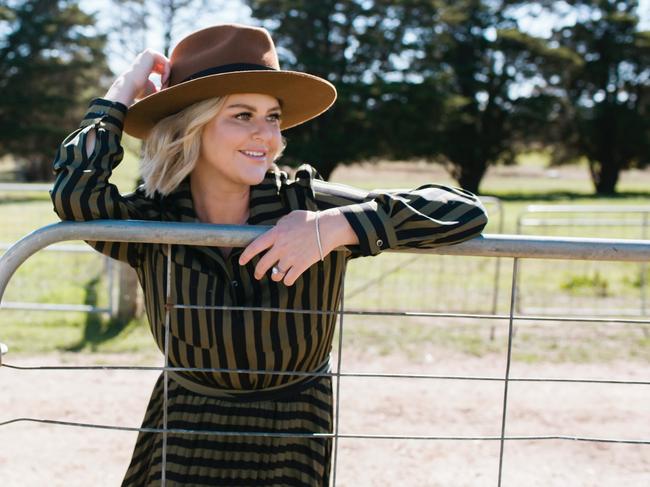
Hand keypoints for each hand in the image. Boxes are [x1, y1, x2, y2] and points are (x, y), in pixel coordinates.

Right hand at [105, 49, 170, 106]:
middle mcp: (146, 59)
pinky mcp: (150, 53)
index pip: (162, 70)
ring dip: (167, 75)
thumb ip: (161, 88)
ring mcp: (147, 55)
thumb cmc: (140, 91)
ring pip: (166, 64)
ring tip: (163, 85)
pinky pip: (166, 61)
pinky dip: (167, 72)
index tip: (163, 90)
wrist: (131, 86)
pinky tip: (163, 80)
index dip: (165, 80)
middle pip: (165, 66)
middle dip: (168, 77)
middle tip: (164, 87)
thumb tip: (168, 91)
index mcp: (146, 66)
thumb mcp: (153, 90)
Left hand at [239, 208, 358, 285]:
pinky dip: (287, 280)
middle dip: (258, 271)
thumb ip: (280, 224)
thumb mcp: (291, 216)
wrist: (328, 228)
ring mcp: (291, 257)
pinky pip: (289, 279)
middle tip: (257, 274)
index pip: (255, 246)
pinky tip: (289, 278)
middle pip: (263, 264)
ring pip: (276, 274)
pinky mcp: (301, 265)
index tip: (241, 261)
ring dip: (275, 276)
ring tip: (277, 274)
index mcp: (276, 233)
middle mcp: (281, 246)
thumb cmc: (310, 220)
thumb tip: (275, 229)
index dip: (246, 255)